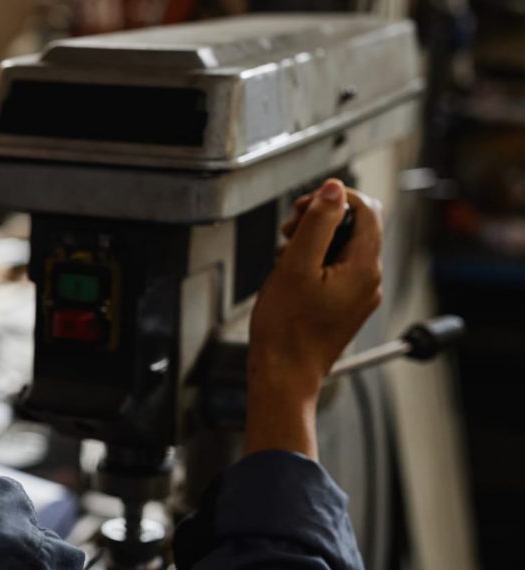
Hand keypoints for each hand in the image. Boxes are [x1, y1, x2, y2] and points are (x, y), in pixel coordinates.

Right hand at [244, 180, 382, 458]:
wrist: (283, 376)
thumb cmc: (286, 330)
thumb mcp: (296, 265)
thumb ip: (318, 223)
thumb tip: (334, 190)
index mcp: (364, 268)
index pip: (367, 210)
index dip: (336, 198)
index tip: (305, 204)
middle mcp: (368, 280)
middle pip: (355, 228)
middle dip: (321, 220)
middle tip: (290, 230)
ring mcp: (358, 295)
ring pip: (342, 248)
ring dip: (314, 241)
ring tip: (285, 254)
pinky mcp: (343, 306)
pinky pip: (335, 270)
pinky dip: (314, 262)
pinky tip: (290, 273)